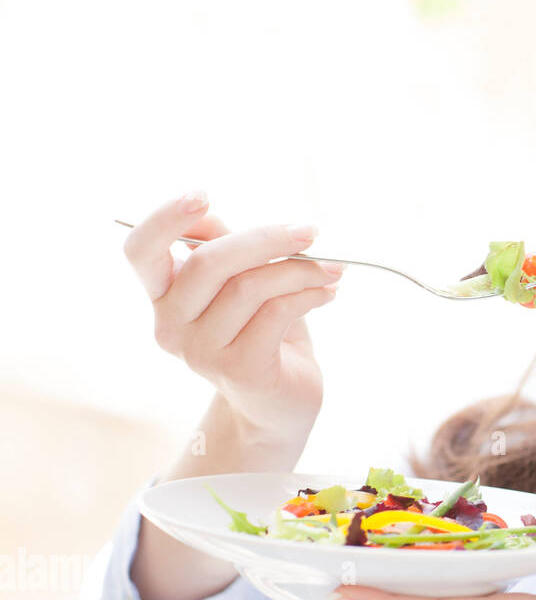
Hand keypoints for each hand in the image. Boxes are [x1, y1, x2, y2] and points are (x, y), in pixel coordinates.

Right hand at [122, 190, 343, 434]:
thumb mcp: (244, 283)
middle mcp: (170, 325)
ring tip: (332, 269)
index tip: (204, 195)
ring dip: (300, 269)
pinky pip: (277, 312)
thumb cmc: (264, 334)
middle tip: (310, 231)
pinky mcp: (237, 368)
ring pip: (249, 286)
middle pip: (208, 262)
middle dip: (266, 239)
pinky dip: (309, 293)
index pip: (140, 251)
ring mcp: (199, 351)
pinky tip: (328, 292)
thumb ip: (226, 249)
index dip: (164, 218)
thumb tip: (210, 214)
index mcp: (164, 296)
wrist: (280, 404)